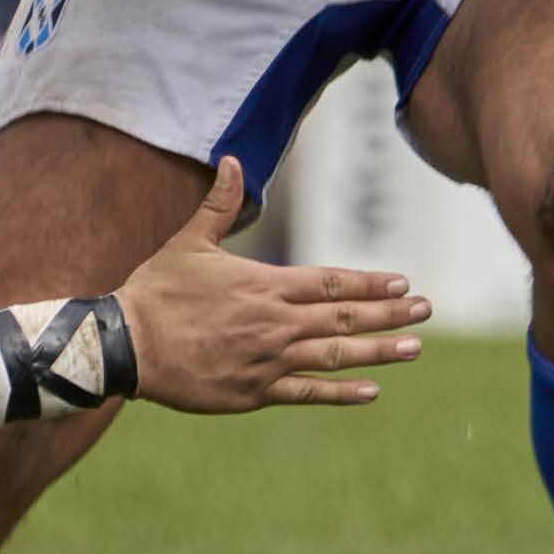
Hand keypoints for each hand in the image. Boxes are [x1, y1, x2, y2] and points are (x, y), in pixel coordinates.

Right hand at [116, 159, 429, 411]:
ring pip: (335, 357)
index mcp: (264, 285)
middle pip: (344, 319)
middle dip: (389, 314)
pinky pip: (307, 393)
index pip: (331, 283)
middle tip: (426, 311)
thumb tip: (234, 160)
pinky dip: (341, 393)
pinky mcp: (255, 391)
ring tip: (413, 348)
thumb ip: (220, 204)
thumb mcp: (189, 241)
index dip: (369, 284)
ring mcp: (268, 360)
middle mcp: (275, 323)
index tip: (402, 283)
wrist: (128, 345)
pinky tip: (371, 391)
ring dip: (378, 352)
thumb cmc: (157, 291)